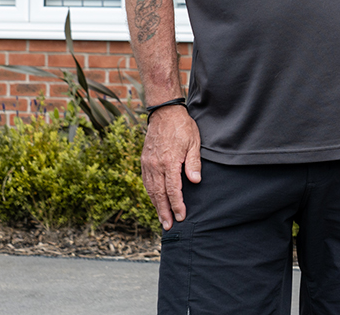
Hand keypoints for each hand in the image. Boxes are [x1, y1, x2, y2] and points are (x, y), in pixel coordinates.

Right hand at [141, 106, 201, 229]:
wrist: (164, 113)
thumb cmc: (182, 127)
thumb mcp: (194, 143)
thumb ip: (194, 163)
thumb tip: (195, 181)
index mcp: (169, 162)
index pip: (173, 190)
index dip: (177, 205)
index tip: (181, 217)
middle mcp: (156, 165)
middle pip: (159, 194)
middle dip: (164, 211)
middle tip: (168, 227)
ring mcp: (148, 163)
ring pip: (151, 189)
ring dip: (156, 206)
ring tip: (162, 218)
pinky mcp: (144, 161)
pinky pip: (146, 181)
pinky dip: (150, 194)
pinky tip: (155, 201)